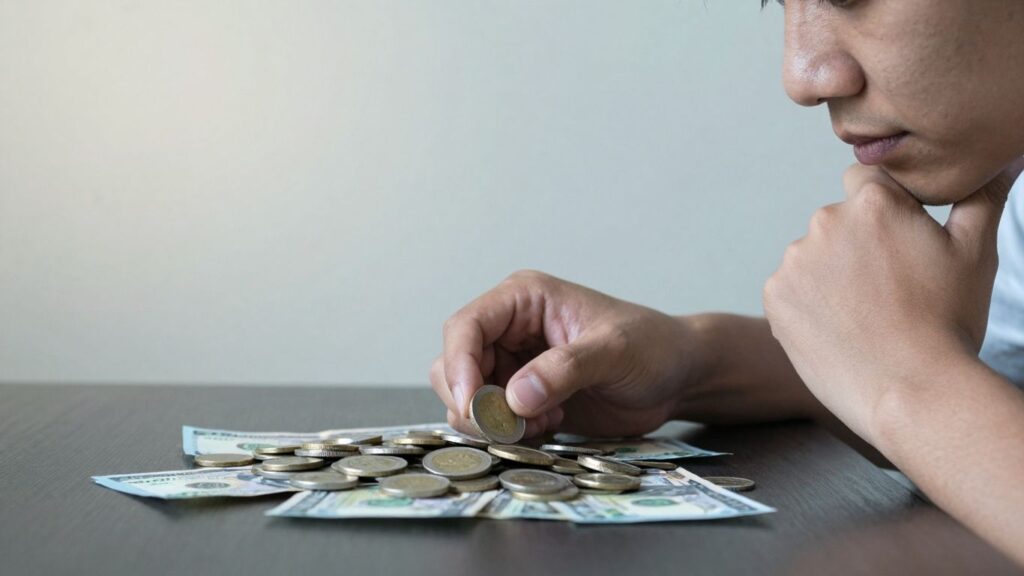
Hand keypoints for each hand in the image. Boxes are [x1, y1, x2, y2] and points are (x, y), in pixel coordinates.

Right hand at [431, 270, 694, 437]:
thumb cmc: (653, 348)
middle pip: (454, 365)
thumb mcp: (614, 351)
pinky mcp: (522, 398)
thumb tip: (515, 397)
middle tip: (508, 427)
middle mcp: (510, 329)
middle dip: (471, 400)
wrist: (677, 378)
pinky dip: (510, 432)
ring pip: (467, 396)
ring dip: (491, 420)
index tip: (473, 405)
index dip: (459, 365)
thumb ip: (565, 369)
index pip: (466, 326)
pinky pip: (491, 419)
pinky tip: (550, 426)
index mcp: (524, 299)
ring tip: (540, 423)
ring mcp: (513, 364)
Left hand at [763, 160, 1023, 444]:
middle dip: (858, 247)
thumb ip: (980, 196)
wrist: (910, 391)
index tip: (897, 244)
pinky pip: (790, 291)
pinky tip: (838, 330)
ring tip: (864, 316)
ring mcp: (795, 260)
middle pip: (839, 223)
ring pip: (813, 258)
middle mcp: (825, 221)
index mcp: (873, 202)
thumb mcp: (975, 251)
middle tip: (888, 292)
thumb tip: (1003, 160)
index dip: (885, 211)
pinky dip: (807, 306)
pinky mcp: (774, 296)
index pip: (868, 181)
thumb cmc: (948, 321)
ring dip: (830, 277)